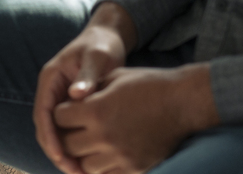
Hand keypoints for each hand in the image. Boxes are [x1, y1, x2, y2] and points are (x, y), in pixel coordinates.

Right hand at [35, 3, 135, 173]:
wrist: (107, 37)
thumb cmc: (101, 45)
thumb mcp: (97, 57)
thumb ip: (88, 76)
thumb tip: (77, 95)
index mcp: (50, 78)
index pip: (42, 113)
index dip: (49, 137)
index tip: (61, 156)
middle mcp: (51, 91)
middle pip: (45, 127)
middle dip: (55, 151)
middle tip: (73, 171)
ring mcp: (60, 99)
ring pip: (54, 131)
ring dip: (64, 152)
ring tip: (80, 172)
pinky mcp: (71, 106)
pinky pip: (67, 129)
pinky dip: (73, 145)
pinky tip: (87, 159)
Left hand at [53, 64, 217, 173]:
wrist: (184, 102)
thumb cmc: (148, 84)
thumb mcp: (113, 78)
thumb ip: (88, 91)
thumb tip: (70, 100)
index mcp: (96, 110)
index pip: (59, 117)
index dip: (62, 111)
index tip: (69, 109)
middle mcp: (104, 136)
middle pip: (68, 144)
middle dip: (68, 134)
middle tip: (76, 128)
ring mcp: (120, 155)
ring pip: (85, 165)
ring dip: (84, 154)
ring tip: (92, 143)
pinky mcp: (135, 167)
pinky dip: (104, 166)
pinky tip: (107, 153)